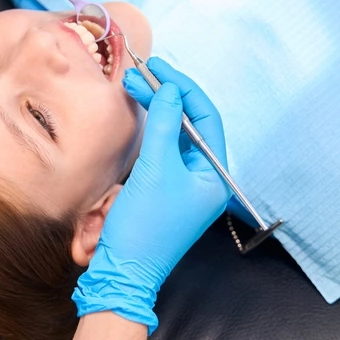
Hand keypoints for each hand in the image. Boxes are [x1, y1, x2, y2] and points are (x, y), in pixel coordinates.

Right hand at [73, 58, 229, 331]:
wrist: (124, 271)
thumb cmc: (145, 224)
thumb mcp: (156, 168)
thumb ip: (163, 123)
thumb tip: (169, 89)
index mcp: (215, 174)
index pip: (206, 117)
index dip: (183, 88)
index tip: (159, 68)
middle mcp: (206, 177)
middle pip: (191, 124)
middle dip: (167, 96)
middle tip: (140, 73)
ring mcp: (186, 184)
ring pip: (175, 134)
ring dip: (156, 109)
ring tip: (132, 86)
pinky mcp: (166, 189)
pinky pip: (164, 149)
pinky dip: (151, 128)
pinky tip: (138, 113)